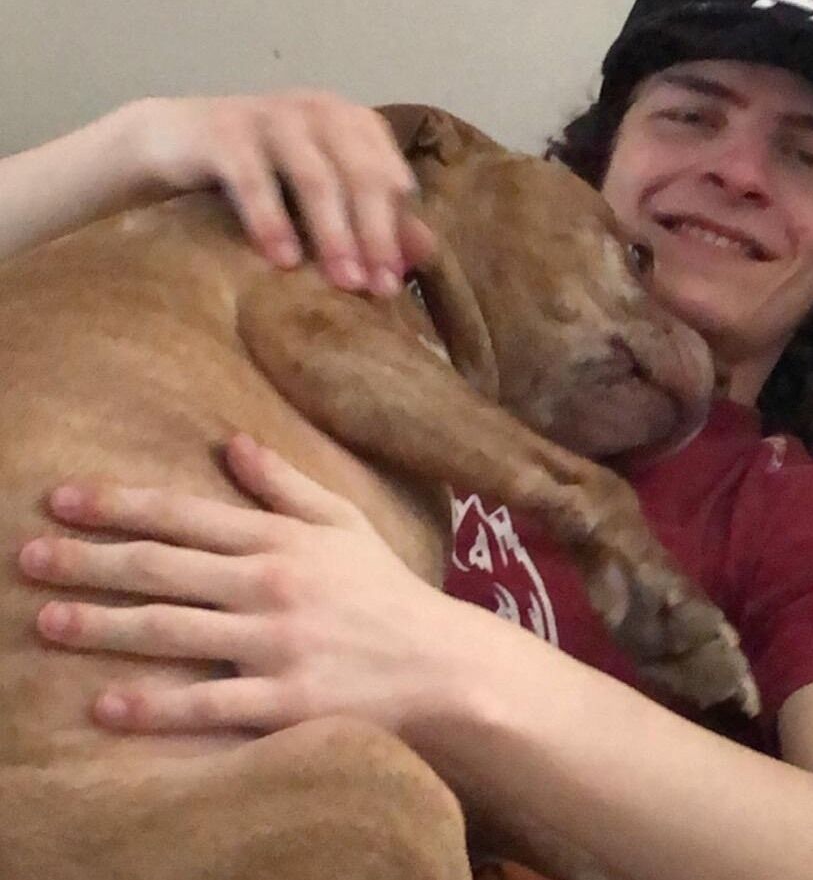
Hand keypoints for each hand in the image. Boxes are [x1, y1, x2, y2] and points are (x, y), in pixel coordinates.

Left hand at [18, 434, 470, 734]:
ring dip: (102, 625)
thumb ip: (286, 484)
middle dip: (89, 560)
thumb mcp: (344, 521)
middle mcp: (271, 585)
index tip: (63, 498)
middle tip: (27, 556)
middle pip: (163, 568)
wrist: (436, 662)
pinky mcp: (285, 702)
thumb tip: (234, 441)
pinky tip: (106, 705)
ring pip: (172, 630)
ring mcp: (276, 644)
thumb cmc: (384, 588)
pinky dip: (155, 705)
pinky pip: (208, 704)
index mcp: (282, 539)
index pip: (187, 514)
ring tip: (45, 622)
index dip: (121, 504)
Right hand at [129, 92, 434, 293]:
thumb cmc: (259, 175)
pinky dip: (271, 219)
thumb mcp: (318, 196)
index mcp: (351, 123)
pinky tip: (282, 260)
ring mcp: (270, 116)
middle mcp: (317, 111)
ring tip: (343, 282)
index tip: (398, 280)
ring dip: (333, 233)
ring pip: (314, 175)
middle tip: (378, 288)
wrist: (169, 143)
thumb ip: (371, 217)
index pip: (388, 174)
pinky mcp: (222, 131)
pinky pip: (253, 177)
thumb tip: (424, 252)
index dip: (398, 227)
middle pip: (361, 174)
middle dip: (374, 234)